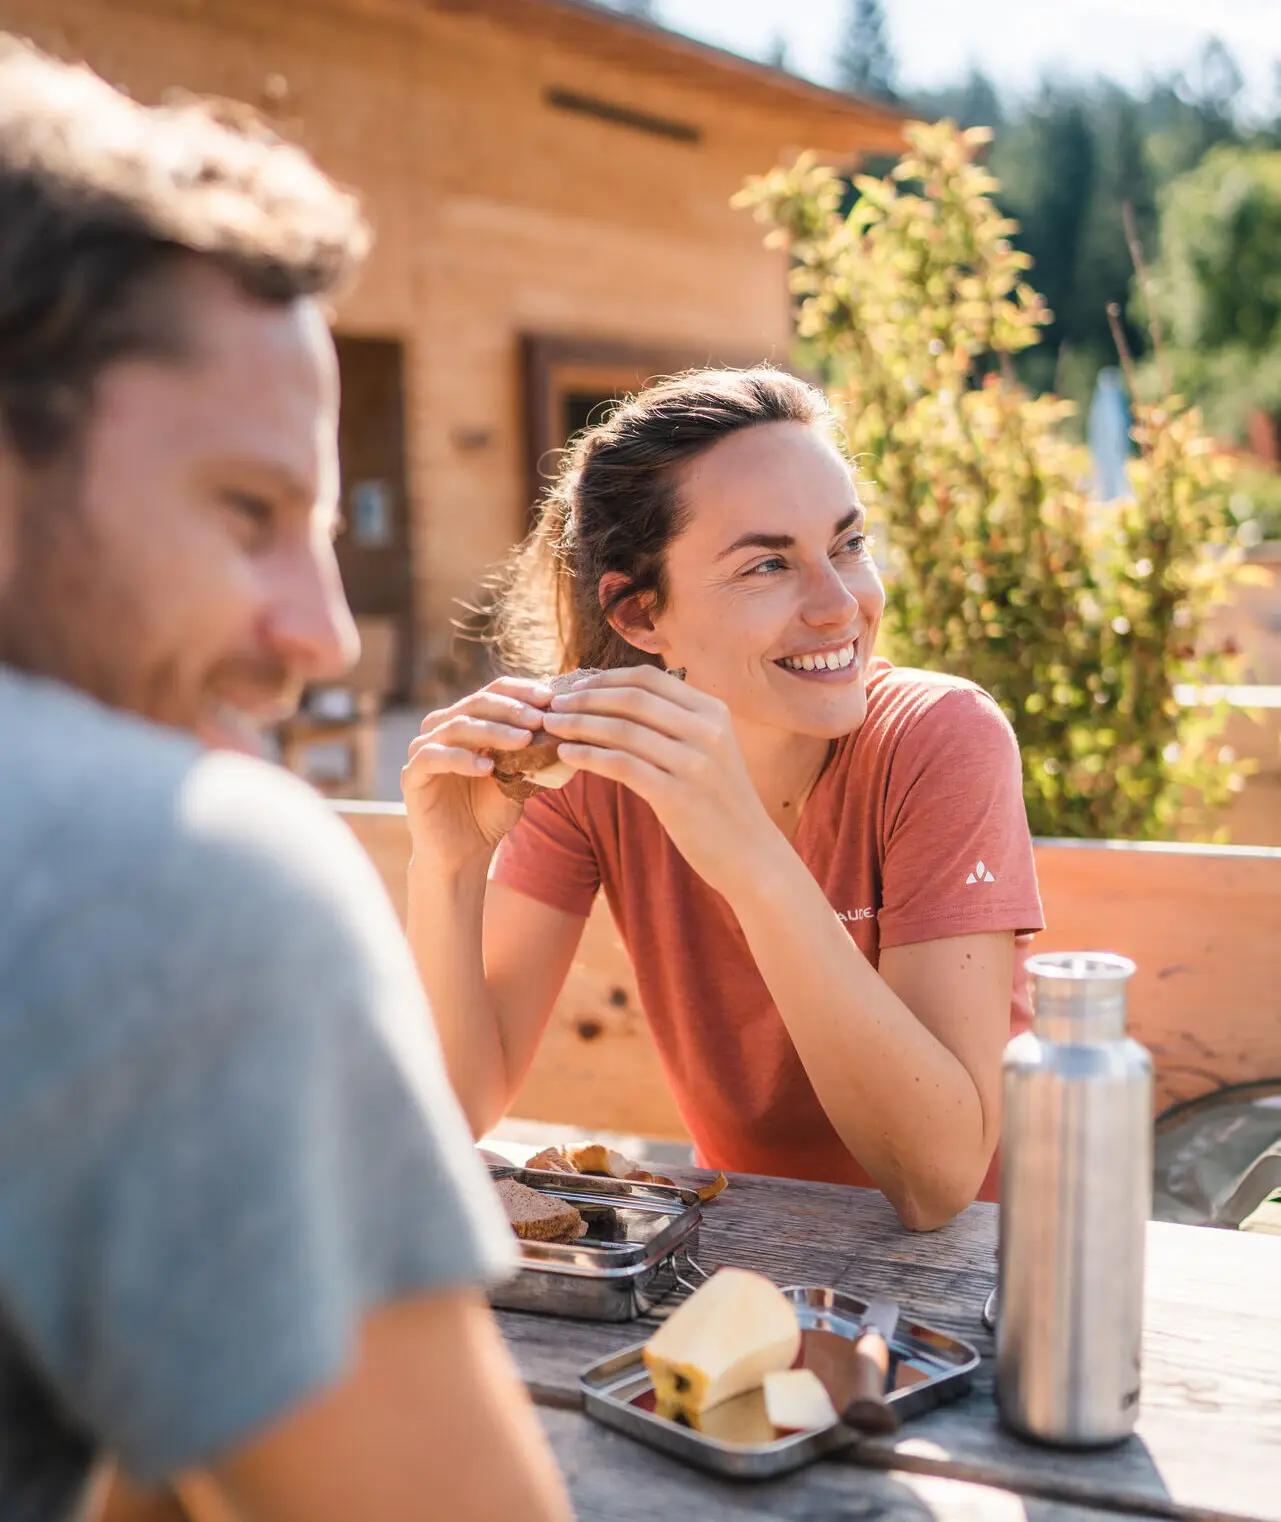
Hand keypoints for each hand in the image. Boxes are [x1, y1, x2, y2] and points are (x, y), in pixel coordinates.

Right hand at [401, 677, 553, 872]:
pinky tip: (487, 768)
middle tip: (539, 718)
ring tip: (522, 741)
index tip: (550, 699)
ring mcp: (424, 749)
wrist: (464, 854)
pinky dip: (462, 759)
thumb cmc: (490, 813)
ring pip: (457, 727)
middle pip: (476, 704)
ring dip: (493, 731)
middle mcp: (442, 728)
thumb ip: (532, 752)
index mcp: (467, 722)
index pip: (493, 692)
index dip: (521, 692)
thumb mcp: (518, 778)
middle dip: (511, 709)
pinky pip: (434, 758)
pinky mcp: (412, 775)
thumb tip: (564, 726)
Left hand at [540, 666, 777, 896]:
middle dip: (585, 698)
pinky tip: (567, 755)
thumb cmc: (719, 803)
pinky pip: (621, 765)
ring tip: (551, 727)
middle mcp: (707, 730)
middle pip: (631, 699)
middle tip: (553, 705)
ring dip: (578, 725)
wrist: (751, 855)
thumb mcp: (709, 750)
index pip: (649, 678)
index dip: (605, 678)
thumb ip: (674, 724)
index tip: (574, 686)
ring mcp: (694, 762)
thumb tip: (614, 702)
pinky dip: (588, 756)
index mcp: (713, 711)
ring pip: (622, 730)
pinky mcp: (678, 795)